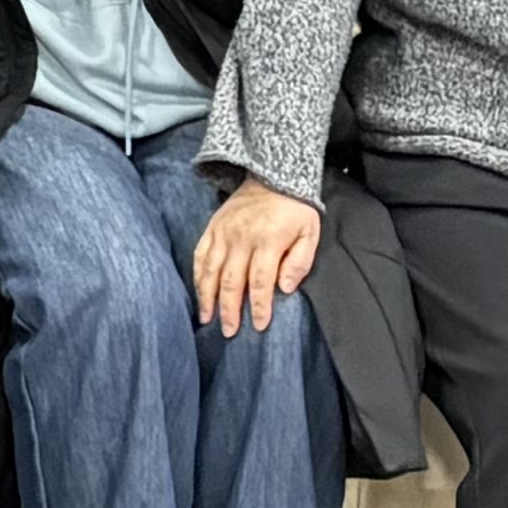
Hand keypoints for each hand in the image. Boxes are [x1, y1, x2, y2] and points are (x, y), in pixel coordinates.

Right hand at [193, 175, 323, 331]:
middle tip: (229, 332)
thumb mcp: (310, 234)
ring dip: (208, 296)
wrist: (272, 176)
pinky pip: (200, 254)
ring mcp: (223, 233)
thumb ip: (300, 262)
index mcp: (268, 241)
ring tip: (208, 319)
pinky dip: (197, 275)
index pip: (260, 281)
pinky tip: (198, 292)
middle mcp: (241, 238)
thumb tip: (284, 288)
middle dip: (229, 309)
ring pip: (211, 270)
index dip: (258, 306)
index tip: (258, 325)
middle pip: (231, 280)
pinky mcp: (212, 228)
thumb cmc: (295, 210)